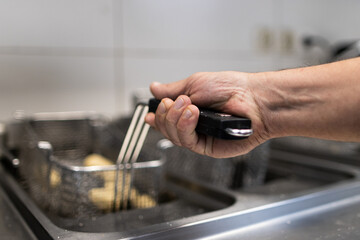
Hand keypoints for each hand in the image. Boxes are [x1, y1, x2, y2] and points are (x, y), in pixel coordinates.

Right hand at [145, 71, 269, 157]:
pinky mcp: (207, 148)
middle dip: (166, 114)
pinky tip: (192, 114)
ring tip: (189, 106)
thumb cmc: (230, 88)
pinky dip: (185, 127)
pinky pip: (187, 142)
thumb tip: (154, 87)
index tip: (149, 113)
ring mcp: (199, 137)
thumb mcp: (195, 83)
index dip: (156, 117)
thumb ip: (173, 89)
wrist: (253, 99)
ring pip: (173, 136)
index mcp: (189, 109)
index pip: (166, 118)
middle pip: (165, 128)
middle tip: (178, 101)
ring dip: (176, 119)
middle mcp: (193, 125)